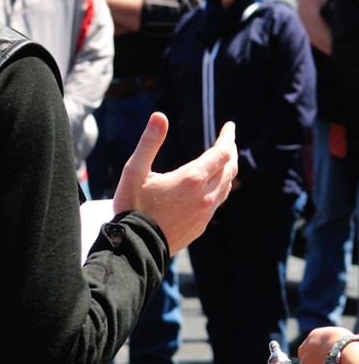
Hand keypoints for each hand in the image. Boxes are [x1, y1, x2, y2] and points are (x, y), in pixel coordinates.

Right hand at [111, 112, 236, 253]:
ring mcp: (205, 213)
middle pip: (229, 169)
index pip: (221, 152)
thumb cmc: (133, 206)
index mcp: (192, 179)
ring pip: (226, 186)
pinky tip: (211, 187)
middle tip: (228, 140)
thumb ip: (149, 142)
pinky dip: (220, 187)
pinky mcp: (200, 226)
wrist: (136, 247)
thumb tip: (160, 116)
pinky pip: (218, 202)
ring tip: (223, 160)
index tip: (229, 125)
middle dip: (230, 151)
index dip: (228, 137)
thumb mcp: (135, 170)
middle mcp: (205, 196)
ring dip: (227, 170)